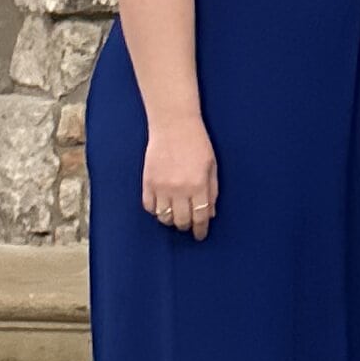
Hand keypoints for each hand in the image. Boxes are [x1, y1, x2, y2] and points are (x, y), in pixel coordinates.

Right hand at [141, 122, 217, 238]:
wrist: (173, 124)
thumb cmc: (196, 143)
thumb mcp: (211, 166)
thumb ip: (212, 191)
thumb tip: (209, 214)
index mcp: (198, 185)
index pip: (200, 217)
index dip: (200, 230)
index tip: (200, 235)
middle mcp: (179, 189)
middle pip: (181, 221)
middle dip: (186, 226)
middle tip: (188, 223)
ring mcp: (161, 186)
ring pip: (164, 217)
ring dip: (170, 220)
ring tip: (174, 215)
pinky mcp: (147, 182)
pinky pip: (149, 207)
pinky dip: (155, 210)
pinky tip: (161, 206)